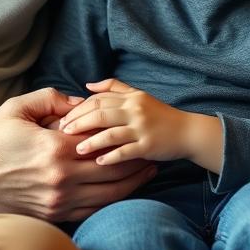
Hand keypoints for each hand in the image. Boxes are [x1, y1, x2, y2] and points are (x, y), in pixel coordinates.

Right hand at [0, 87, 155, 221]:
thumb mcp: (18, 108)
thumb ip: (52, 98)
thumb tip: (82, 101)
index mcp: (55, 147)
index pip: (100, 141)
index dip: (122, 136)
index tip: (138, 131)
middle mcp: (61, 176)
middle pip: (112, 170)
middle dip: (135, 162)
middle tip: (152, 154)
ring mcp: (58, 199)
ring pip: (107, 194)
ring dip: (131, 184)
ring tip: (147, 173)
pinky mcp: (53, 214)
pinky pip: (91, 210)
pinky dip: (111, 201)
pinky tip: (122, 193)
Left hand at [60, 79, 193, 164]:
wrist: (187, 131)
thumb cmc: (158, 114)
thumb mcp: (138, 95)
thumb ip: (113, 87)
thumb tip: (87, 86)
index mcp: (129, 98)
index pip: (97, 100)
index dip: (78, 109)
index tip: (63, 119)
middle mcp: (134, 110)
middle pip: (100, 114)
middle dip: (79, 123)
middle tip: (62, 132)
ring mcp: (142, 128)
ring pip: (111, 133)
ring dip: (91, 141)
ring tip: (77, 149)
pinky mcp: (149, 146)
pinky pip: (126, 152)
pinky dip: (111, 157)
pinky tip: (98, 162)